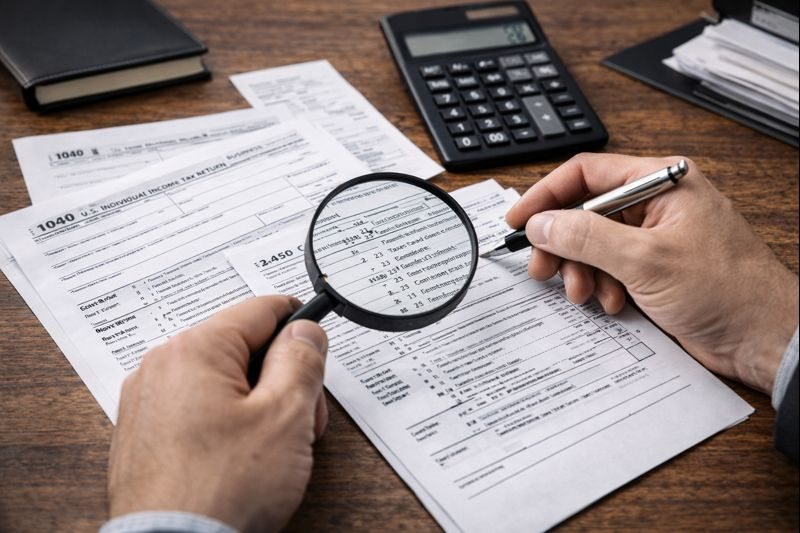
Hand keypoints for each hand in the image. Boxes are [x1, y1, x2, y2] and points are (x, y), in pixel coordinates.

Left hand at [107, 295, 328, 531]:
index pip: (261, 310)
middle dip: (282, 379)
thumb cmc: (221, 491)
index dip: (300, 325)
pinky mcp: (146, 435)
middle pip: (243, 350)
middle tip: (300, 421)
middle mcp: (162, 367)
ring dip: (259, 405)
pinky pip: (198, 409)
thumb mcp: (285, 416)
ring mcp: (149, 402)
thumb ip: (301, 360)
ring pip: (223, 382)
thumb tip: (304, 330)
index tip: (318, 346)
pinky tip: (242, 459)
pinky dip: (228, 424)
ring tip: (274, 450)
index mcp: (194, 350)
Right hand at [506, 153, 797, 394]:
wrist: (763, 337)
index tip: (519, 220)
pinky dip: (601, 286)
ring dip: (581, 270)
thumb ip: (586, 237)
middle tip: (543, 268)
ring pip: (592, 244)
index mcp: (660, 182)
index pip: (586, 174)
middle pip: (584, 212)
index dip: (546, 195)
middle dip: (561, 243)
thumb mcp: (645, 259)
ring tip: (583, 293)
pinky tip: (612, 302)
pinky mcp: (652, 268)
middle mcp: (654, 205)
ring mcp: (653, 238)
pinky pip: (609, 268)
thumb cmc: (727, 289)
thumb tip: (542, 223)